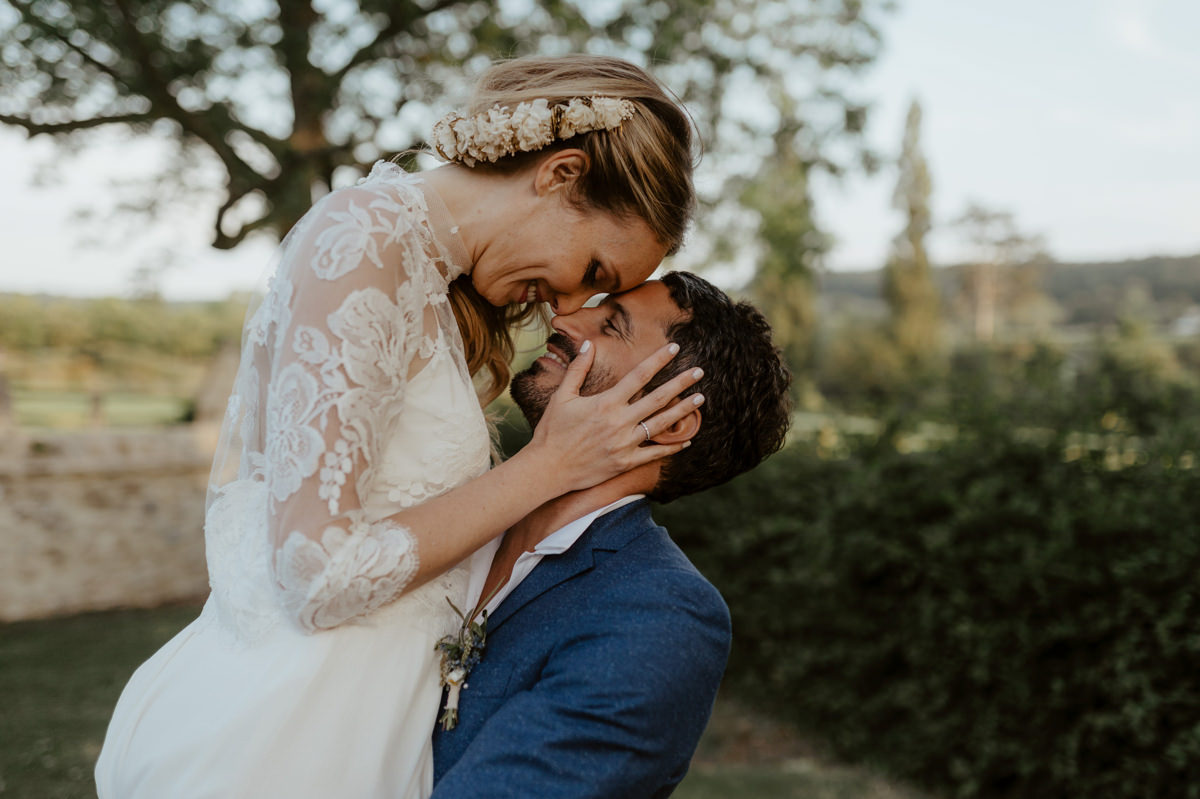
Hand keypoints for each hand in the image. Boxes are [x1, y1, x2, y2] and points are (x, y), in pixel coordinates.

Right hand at [525, 341, 704, 492]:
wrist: (547, 469)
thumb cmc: (552, 431)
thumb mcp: (563, 396)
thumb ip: (578, 369)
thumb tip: (589, 343)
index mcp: (606, 403)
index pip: (639, 376)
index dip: (658, 360)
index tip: (674, 348)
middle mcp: (619, 422)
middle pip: (658, 398)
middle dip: (681, 383)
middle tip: (700, 371)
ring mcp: (624, 444)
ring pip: (661, 424)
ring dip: (683, 410)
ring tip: (701, 398)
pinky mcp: (625, 463)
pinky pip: (654, 454)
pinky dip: (672, 448)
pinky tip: (687, 440)